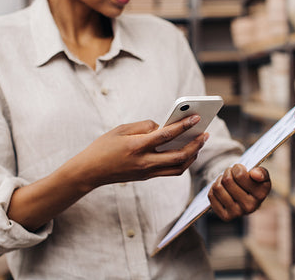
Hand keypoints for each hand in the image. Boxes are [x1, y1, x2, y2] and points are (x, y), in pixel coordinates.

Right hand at [75, 115, 207, 189]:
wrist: (90, 172)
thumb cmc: (104, 146)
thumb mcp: (121, 129)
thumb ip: (144, 126)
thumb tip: (163, 126)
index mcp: (137, 146)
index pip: (166, 135)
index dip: (183, 126)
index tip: (196, 118)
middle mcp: (144, 161)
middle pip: (179, 156)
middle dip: (195, 145)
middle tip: (205, 134)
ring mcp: (147, 172)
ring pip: (178, 168)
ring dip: (192, 156)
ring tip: (199, 143)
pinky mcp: (147, 177)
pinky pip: (170, 171)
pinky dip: (182, 162)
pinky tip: (186, 152)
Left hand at [208, 164, 270, 221]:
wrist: (249, 198)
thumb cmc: (254, 183)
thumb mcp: (262, 175)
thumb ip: (261, 172)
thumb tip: (254, 174)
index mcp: (261, 194)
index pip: (239, 175)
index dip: (237, 168)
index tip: (240, 169)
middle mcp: (250, 207)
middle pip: (227, 180)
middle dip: (227, 172)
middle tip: (231, 173)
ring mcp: (237, 213)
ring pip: (218, 188)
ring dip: (220, 180)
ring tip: (226, 181)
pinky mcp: (225, 216)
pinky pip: (211, 196)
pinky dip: (213, 189)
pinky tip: (222, 189)